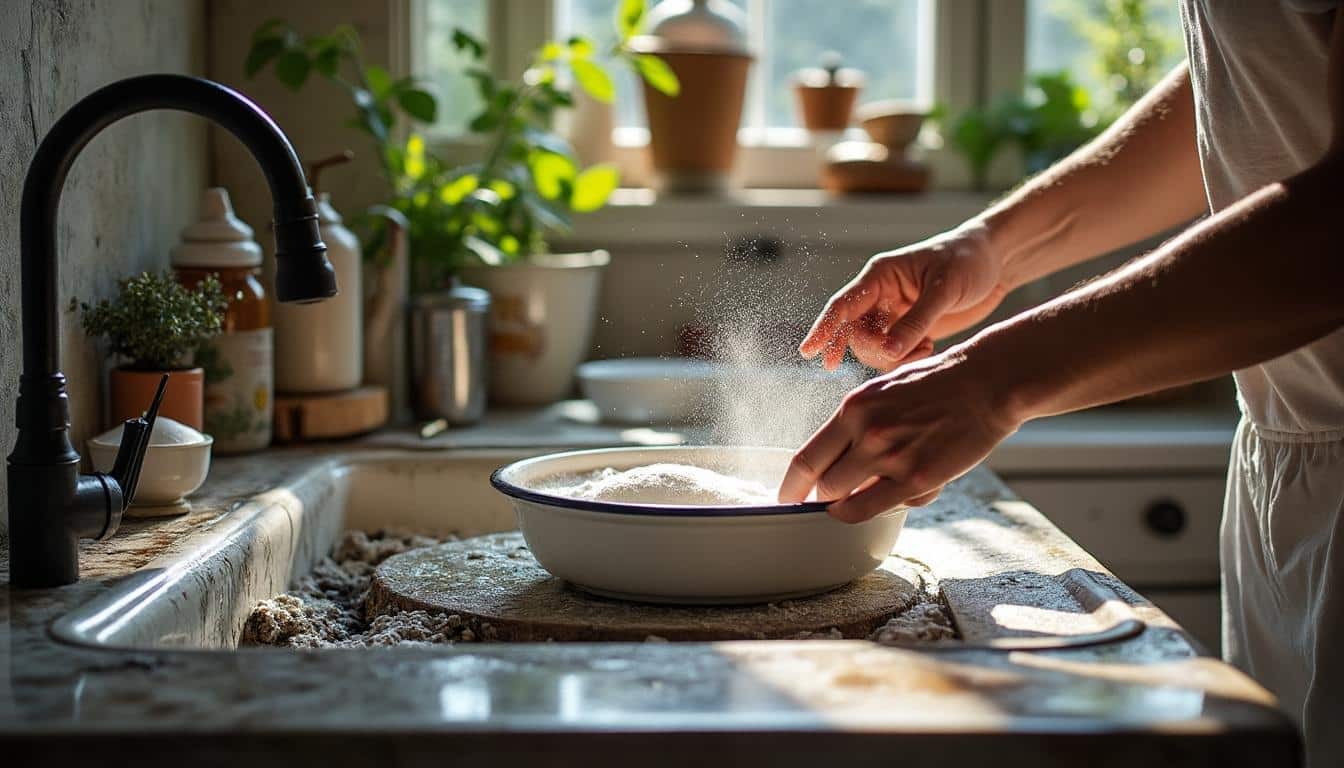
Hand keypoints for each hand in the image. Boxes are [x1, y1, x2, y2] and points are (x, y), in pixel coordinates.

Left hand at [777, 343, 1020, 521]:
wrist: (986, 383)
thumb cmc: (936, 386)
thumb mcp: (882, 391)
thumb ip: (855, 424)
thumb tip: (832, 461)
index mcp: (853, 408)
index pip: (805, 459)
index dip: (790, 487)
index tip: (786, 498)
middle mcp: (866, 432)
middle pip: (822, 486)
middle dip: (822, 497)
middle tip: (829, 499)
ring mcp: (891, 457)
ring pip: (843, 500)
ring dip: (845, 503)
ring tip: (860, 493)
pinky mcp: (918, 479)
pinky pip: (873, 509)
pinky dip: (864, 513)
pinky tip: (868, 505)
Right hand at [800, 222, 1006, 371]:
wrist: (996, 263)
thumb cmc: (968, 261)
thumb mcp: (943, 290)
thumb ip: (915, 323)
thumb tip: (886, 352)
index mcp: (880, 276)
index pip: (842, 305)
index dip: (823, 329)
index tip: (808, 351)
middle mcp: (880, 297)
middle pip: (855, 334)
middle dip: (873, 350)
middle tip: (901, 353)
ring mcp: (894, 315)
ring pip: (873, 349)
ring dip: (892, 358)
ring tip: (925, 349)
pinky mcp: (909, 330)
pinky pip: (893, 354)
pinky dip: (905, 360)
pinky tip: (928, 350)